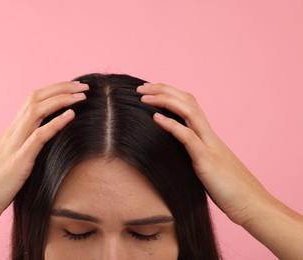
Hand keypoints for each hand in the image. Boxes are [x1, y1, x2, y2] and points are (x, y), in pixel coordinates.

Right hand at [0, 81, 88, 227]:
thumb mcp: (13, 158)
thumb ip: (26, 145)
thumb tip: (47, 140)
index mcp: (12, 131)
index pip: (33, 100)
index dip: (54, 90)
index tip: (74, 88)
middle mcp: (13, 132)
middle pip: (36, 98)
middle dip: (61, 88)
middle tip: (84, 86)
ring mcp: (14, 145)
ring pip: (36, 111)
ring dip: (61, 100)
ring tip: (81, 96)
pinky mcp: (18, 162)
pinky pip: (38, 137)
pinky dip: (55, 123)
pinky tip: (71, 115)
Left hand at [136, 82, 271, 225]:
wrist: (253, 205)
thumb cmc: (229, 189)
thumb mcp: (207, 167)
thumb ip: (194, 155)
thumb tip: (175, 153)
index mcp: (207, 136)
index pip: (188, 105)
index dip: (169, 94)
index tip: (148, 92)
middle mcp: (209, 135)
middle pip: (187, 101)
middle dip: (163, 90)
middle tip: (140, 88)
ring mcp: (209, 146)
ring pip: (189, 111)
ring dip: (165, 100)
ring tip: (144, 97)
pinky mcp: (207, 161)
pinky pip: (189, 138)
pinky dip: (172, 125)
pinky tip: (155, 119)